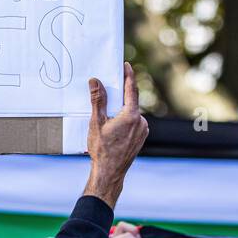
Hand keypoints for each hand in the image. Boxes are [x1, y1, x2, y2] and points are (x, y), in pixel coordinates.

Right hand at [83, 63, 148, 207]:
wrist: (109, 173)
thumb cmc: (102, 149)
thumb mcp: (96, 122)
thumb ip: (97, 100)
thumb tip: (95, 81)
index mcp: (131, 115)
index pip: (131, 89)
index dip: (128, 75)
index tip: (126, 65)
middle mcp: (141, 122)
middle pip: (130, 101)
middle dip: (119, 96)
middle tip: (108, 90)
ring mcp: (142, 130)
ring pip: (131, 113)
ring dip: (121, 110)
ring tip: (106, 116)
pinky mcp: (141, 138)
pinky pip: (133, 123)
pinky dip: (124, 120)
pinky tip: (113, 127)